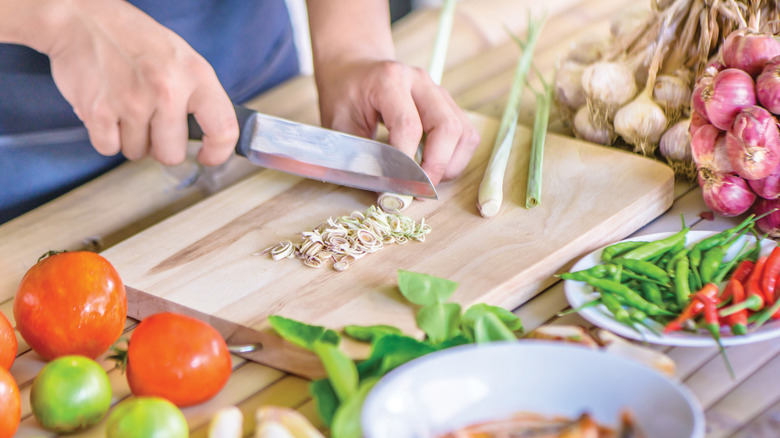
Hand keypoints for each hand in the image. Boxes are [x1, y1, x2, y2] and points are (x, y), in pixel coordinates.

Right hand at [44, 0, 236, 165]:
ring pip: (137, 153)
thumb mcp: (181, 58)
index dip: (217, 152)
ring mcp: (133, 102)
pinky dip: (105, 136)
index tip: (207, 157)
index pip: (223, 129)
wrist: (81, 18)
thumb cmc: (133, 39)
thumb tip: (210, 134)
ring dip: (130, 138)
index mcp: (196, 75)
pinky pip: (108, 148)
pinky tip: (107, 110)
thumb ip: (197, 95)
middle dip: (160, 146)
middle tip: (150, 123)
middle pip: (171, 154)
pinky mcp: (99, 112)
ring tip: (125, 106)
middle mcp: (168, 90)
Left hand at [315, 59, 479, 185]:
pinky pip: (466, 135)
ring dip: (450, 165)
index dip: (406, 163)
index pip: (409, 126)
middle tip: (418, 190)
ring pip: (464, 133)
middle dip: (436, 166)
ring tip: (426, 181)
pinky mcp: (448, 105)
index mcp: (389, 80)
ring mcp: (439, 92)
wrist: (355, 70)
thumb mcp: (339, 123)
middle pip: (447, 127)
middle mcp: (420, 82)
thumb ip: (359, 155)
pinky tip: (434, 167)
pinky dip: (455, 158)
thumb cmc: (345, 96)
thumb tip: (384, 191)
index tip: (396, 187)